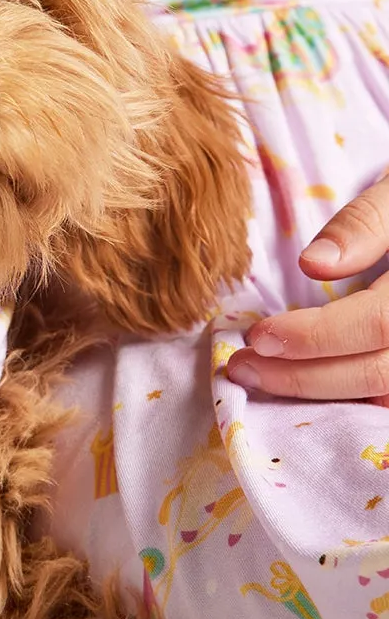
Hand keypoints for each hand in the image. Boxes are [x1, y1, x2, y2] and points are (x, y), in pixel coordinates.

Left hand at [226, 172, 388, 406]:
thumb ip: (363, 223)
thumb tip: (313, 264)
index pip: (377, 322)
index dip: (315, 336)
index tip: (259, 335)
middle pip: (380, 371)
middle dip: (305, 377)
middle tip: (244, 368)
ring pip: (386, 392)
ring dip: (323, 394)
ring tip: (266, 378)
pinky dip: (352, 395)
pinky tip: (310, 382)